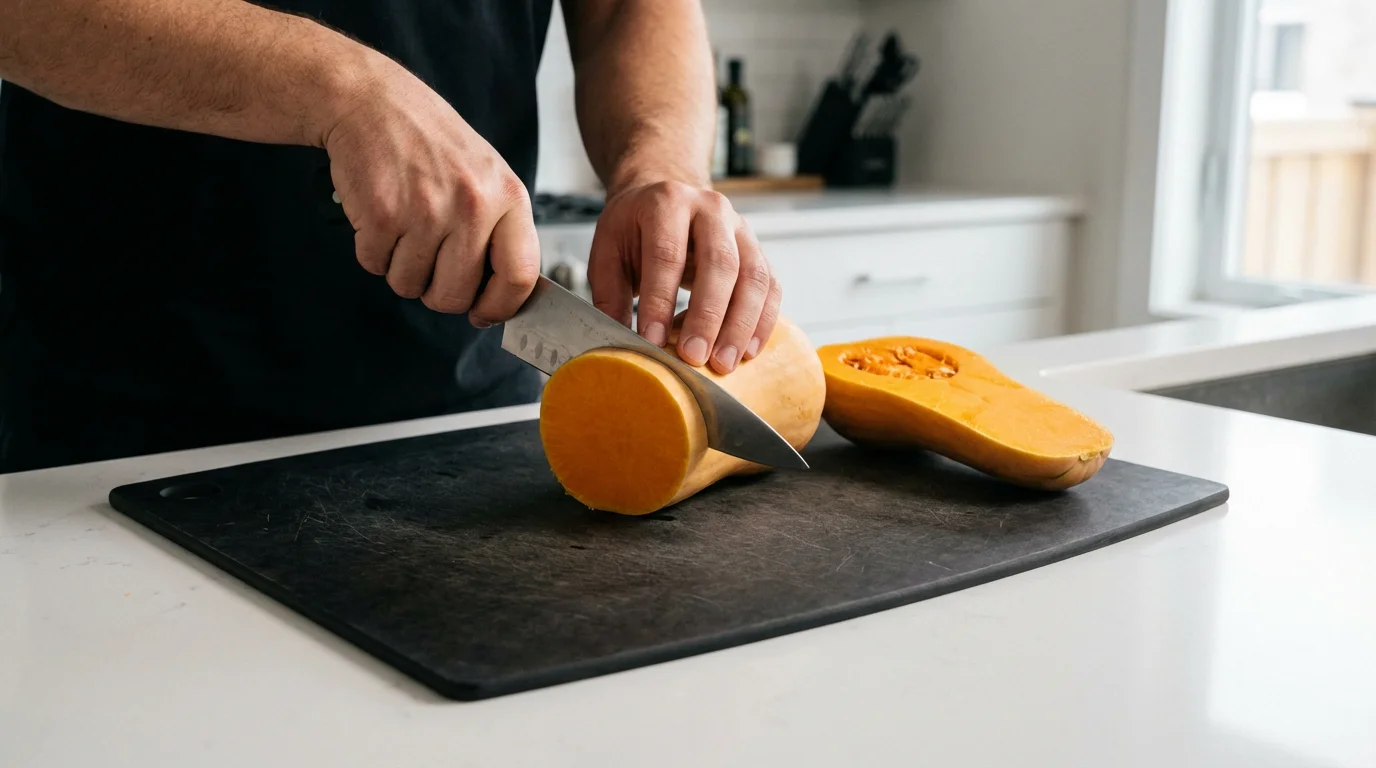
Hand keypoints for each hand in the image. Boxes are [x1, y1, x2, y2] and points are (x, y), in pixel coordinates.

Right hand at [321, 55, 539, 325]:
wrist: (371, 101)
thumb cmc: (430, 142)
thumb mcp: (485, 176)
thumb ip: (498, 231)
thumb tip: (502, 294)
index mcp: (508, 197)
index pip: (520, 277)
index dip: (499, 306)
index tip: (482, 313)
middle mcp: (473, 205)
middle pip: (456, 296)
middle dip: (436, 292)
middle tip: (428, 262)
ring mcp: (427, 212)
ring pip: (411, 286)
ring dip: (401, 268)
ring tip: (403, 226)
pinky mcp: (382, 215)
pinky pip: (376, 266)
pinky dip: (372, 251)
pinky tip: (381, 215)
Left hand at [587, 180, 780, 373]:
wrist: (664, 197)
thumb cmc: (635, 228)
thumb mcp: (608, 252)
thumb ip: (610, 295)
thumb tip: (619, 344)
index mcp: (668, 202)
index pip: (668, 254)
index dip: (660, 301)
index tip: (652, 340)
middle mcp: (711, 209)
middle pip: (720, 263)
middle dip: (708, 316)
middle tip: (694, 357)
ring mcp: (741, 229)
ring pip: (754, 276)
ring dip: (741, 325)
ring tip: (724, 363)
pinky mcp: (758, 250)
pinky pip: (771, 286)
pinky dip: (763, 321)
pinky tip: (747, 350)